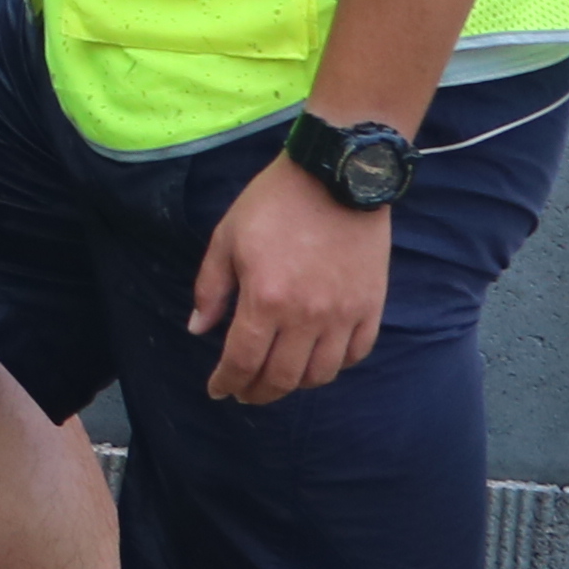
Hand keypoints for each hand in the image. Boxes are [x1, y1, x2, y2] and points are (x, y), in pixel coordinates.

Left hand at [188, 158, 391, 403]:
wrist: (335, 176)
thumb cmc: (274, 203)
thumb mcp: (227, 238)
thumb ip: (211, 289)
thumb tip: (198, 330)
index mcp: (265, 299)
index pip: (243, 361)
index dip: (227, 383)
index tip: (218, 390)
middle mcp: (306, 316)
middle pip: (281, 378)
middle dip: (258, 392)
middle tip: (246, 392)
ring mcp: (343, 314)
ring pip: (320, 374)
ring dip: (295, 385)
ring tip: (279, 378)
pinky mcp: (370, 306)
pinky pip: (355, 354)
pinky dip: (335, 366)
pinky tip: (318, 360)